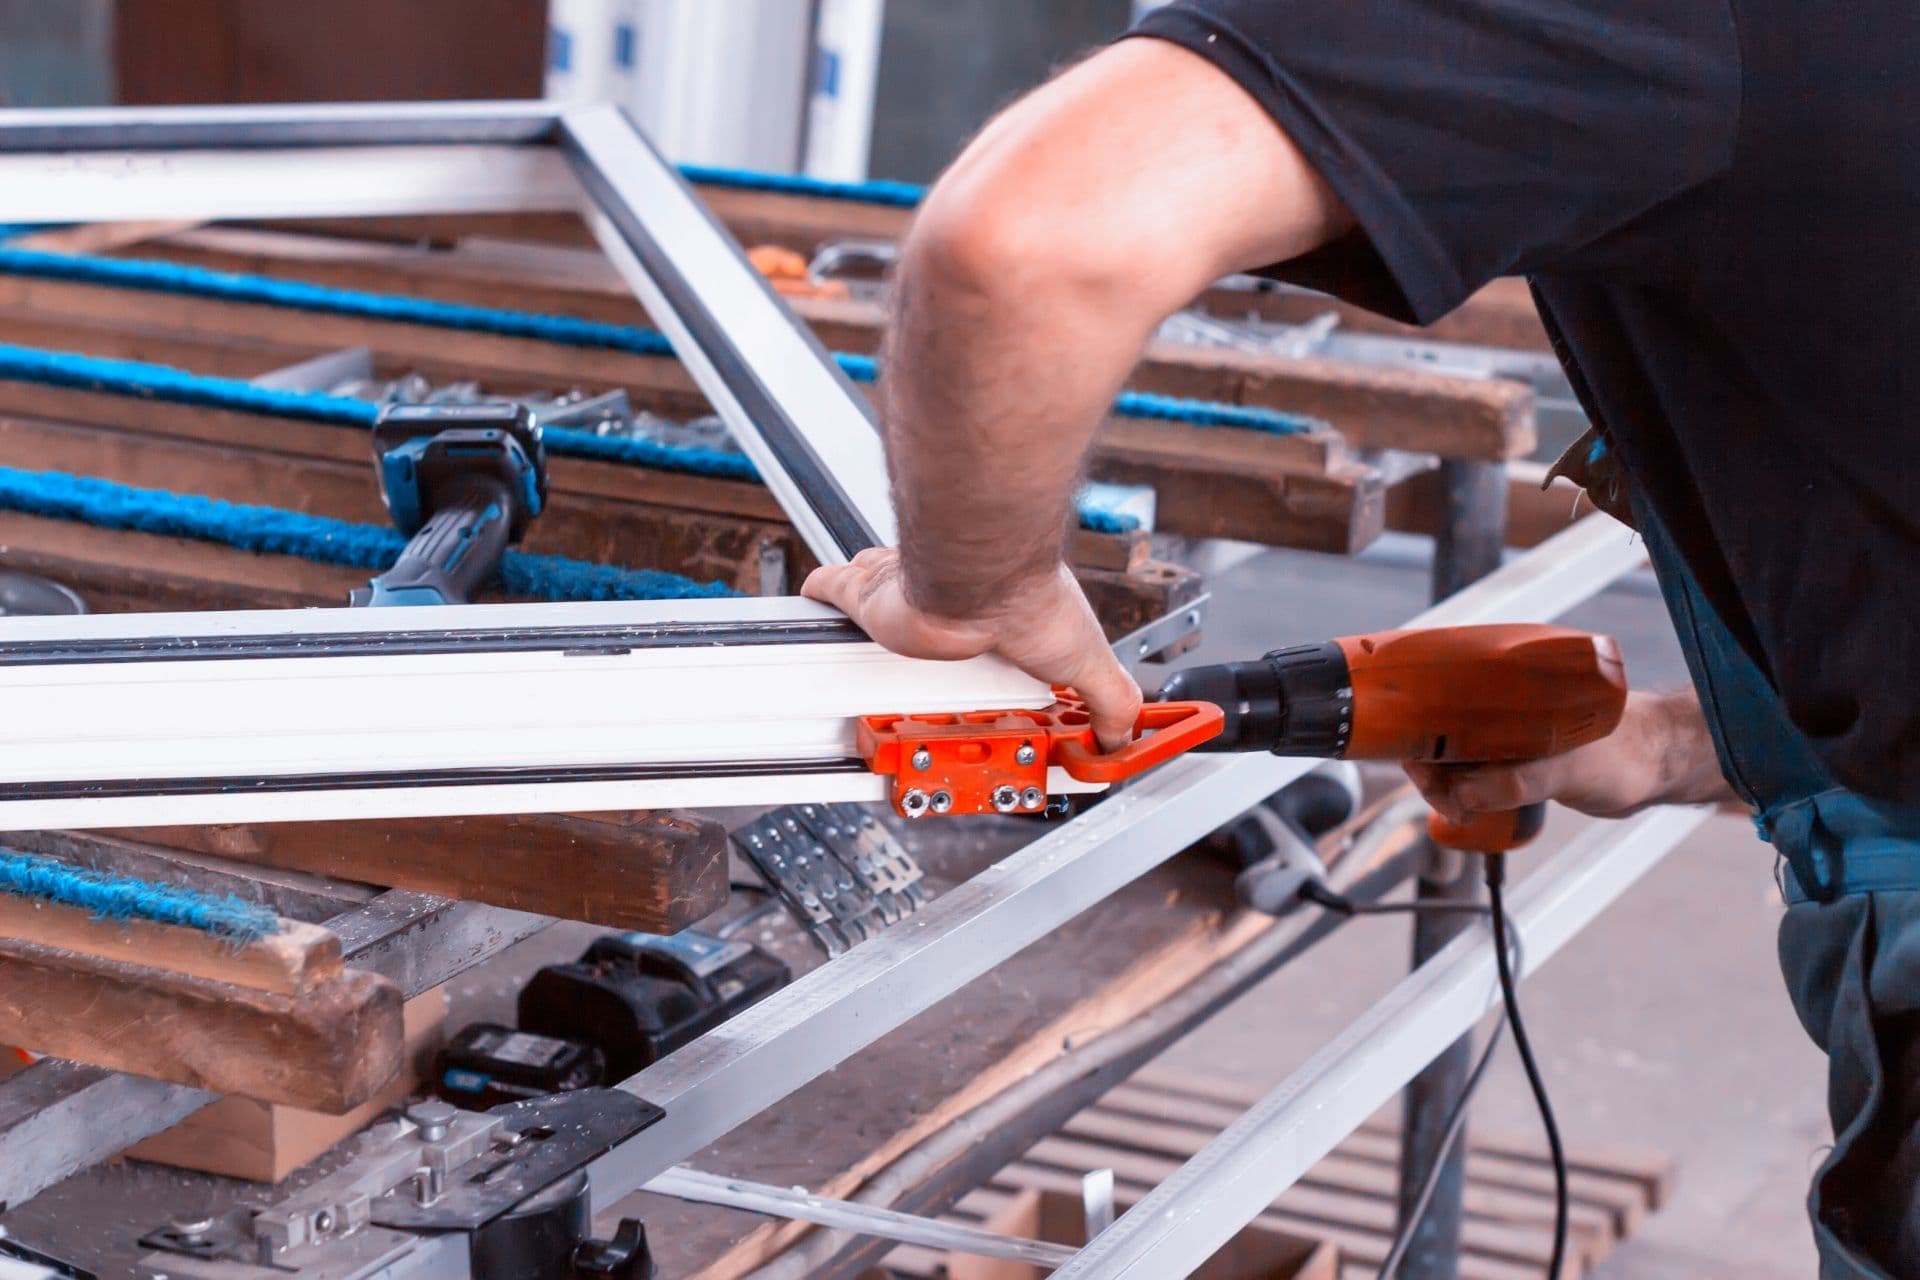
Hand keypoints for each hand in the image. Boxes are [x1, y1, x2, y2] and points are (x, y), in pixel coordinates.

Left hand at [802, 549, 1142, 750]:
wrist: (975, 577)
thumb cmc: (1026, 602)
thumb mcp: (1087, 662)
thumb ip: (1110, 700)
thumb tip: (1120, 736)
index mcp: (986, 619)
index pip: (972, 645)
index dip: (964, 671)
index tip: (964, 707)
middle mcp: (941, 605)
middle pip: (916, 633)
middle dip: (910, 658)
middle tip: (907, 709)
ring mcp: (902, 597)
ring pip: (870, 613)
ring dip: (860, 638)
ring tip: (858, 685)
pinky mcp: (863, 594)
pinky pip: (827, 587)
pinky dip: (819, 594)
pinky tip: (813, 620)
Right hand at [1404, 690, 1733, 822]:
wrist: (1660, 766)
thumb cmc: (1625, 753)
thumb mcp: (1567, 770)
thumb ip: (1518, 780)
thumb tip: (1462, 792)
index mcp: (1507, 685)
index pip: (1437, 697)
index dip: (1416, 731)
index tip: (1423, 772)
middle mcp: (1498, 701)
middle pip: (1435, 727)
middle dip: (1428, 767)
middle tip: (1448, 805)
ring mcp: (1504, 727)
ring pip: (1450, 751)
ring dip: (1443, 783)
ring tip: (1458, 812)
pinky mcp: (1512, 753)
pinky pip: (1469, 766)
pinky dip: (1458, 788)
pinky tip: (1462, 808)